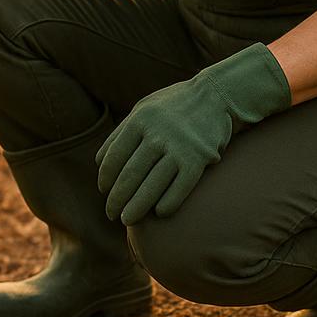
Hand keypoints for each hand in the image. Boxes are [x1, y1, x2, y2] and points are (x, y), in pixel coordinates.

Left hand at [95, 43, 290, 224]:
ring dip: (136, 208)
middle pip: (129, 175)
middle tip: (111, 214)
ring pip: (151, 186)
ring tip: (127, 220)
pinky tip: (159, 212)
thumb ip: (121, 133)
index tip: (104, 192)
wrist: (217, 95)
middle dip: (117, 199)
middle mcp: (156, 134)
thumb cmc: (174, 105)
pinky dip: (167, 204)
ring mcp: (178, 147)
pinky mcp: (199, 159)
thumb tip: (99, 162)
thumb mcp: (143, 109)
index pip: (113, 157)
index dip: (106, 179)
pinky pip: (179, 189)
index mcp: (139, 120)